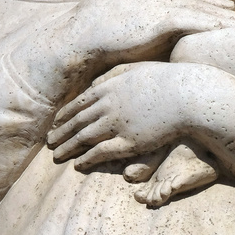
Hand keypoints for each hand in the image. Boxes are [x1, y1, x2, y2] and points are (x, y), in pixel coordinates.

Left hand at [47, 63, 188, 169]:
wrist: (186, 95)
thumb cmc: (166, 81)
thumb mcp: (136, 70)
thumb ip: (115, 75)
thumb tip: (99, 81)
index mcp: (109, 87)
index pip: (80, 103)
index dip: (66, 114)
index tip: (56, 122)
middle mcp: (108, 105)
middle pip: (77, 121)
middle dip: (61, 132)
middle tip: (49, 141)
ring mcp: (116, 124)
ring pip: (83, 137)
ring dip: (67, 147)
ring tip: (56, 155)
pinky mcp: (128, 142)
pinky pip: (101, 152)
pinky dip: (86, 159)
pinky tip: (78, 165)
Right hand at [71, 0, 234, 70]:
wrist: (82, 33)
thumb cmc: (94, 29)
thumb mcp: (116, 12)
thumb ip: (133, 11)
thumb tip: (143, 22)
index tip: (212, 1)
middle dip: (214, 2)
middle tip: (234, 9)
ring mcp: (157, 3)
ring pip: (196, 6)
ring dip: (218, 13)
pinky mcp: (159, 18)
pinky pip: (192, 19)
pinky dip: (210, 22)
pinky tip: (224, 29)